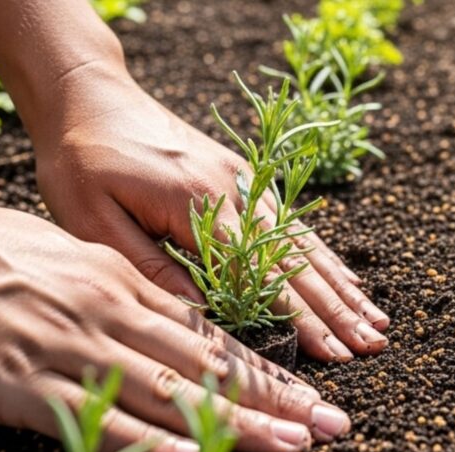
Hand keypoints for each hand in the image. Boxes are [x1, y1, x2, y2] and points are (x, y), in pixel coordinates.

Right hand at [0, 182, 351, 451]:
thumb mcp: (49, 252)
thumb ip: (99, 284)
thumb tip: (138, 312)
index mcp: (110, 279)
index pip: (205, 331)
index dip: (261, 366)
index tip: (308, 390)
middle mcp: (104, 311)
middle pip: (206, 363)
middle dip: (277, 397)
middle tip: (335, 423)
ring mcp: (67, 348)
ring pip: (171, 393)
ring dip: (239, 423)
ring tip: (296, 446)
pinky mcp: (21, 386)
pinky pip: (101, 421)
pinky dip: (154, 445)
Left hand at [33, 64, 389, 362]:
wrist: (89, 94)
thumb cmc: (81, 159)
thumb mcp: (93, 220)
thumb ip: (150, 267)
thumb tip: (203, 315)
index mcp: (199, 204)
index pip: (259, 274)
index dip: (298, 319)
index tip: (332, 354)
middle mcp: (235, 190)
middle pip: (295, 260)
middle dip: (335, 309)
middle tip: (371, 346)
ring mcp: (244, 181)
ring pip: (303, 242)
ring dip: (340, 285)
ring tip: (374, 320)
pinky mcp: (242, 177)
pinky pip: (292, 223)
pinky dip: (323, 255)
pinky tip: (345, 278)